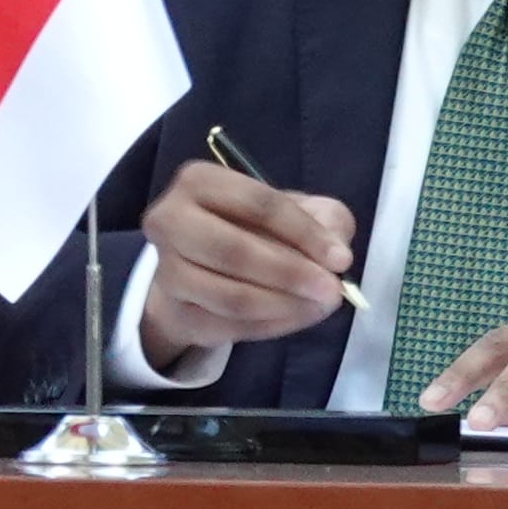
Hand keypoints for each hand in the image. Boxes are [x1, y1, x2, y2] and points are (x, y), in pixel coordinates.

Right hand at [135, 162, 355, 371]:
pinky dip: (271, 325)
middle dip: (290, 273)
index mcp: (199, 181)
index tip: (341, 259)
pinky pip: (228, 326)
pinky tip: (297, 317)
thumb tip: (336, 254)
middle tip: (331, 290)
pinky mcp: (176, 312)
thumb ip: (325, 220)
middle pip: (234, 251)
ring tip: (320, 305)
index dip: (304, 233)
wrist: (203, 264)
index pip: (259, 204)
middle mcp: (170, 221)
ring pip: (230, 297)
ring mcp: (167, 271)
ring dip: (284, 305)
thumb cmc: (255, 226)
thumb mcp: (297, 209)